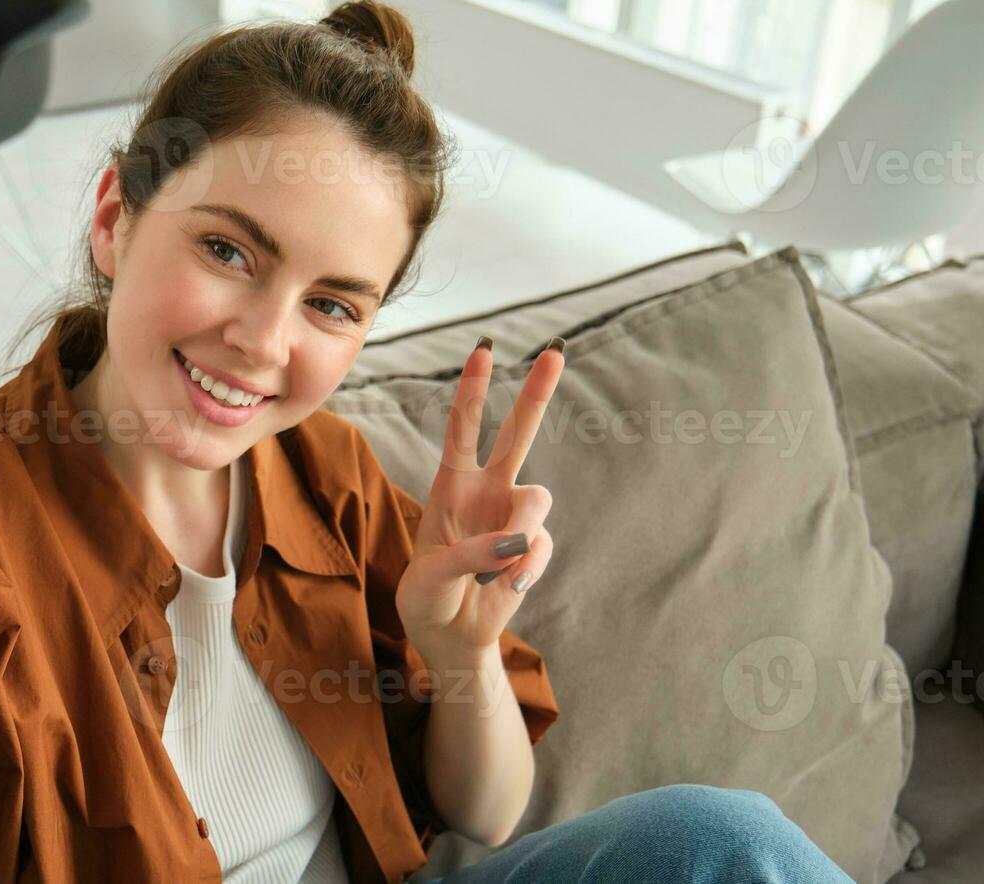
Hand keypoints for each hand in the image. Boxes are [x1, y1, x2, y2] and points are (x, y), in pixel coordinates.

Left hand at [395, 337, 564, 668]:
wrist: (450, 636)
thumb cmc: (428, 597)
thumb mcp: (432, 575)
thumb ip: (471, 553)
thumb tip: (515, 543)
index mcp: (451, 484)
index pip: (463, 428)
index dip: (472, 389)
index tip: (484, 349)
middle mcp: (487, 491)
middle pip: (518, 432)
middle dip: (537, 392)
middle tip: (555, 350)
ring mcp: (514, 517)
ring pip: (537, 498)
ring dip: (521, 533)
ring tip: (496, 572)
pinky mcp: (533, 547)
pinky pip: (542, 546)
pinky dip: (526, 568)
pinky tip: (508, 587)